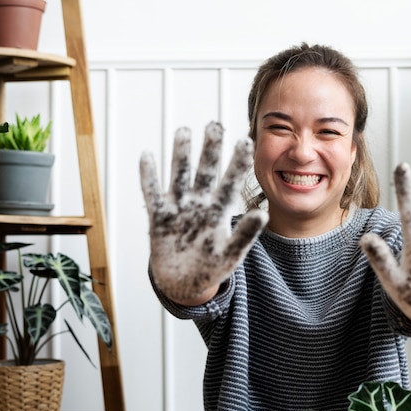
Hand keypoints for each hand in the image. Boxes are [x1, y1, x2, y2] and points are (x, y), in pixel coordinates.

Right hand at [140, 122, 267, 302]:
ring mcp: (179, 209)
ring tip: (184, 131)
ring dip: (180, 155)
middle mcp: (200, 204)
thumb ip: (246, 235)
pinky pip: (152, 194)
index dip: (237, 162)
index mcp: (219, 212)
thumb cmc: (211, 269)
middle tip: (215, 125)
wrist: (184, 285)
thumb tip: (263, 214)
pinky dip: (148, 177)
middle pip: (205, 172)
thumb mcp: (231, 254)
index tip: (245, 140)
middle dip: (209, 149)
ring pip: (179, 176)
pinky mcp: (159, 218)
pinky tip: (147, 156)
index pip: (230, 182)